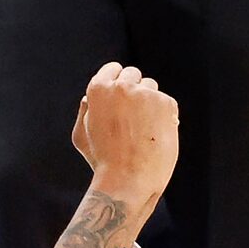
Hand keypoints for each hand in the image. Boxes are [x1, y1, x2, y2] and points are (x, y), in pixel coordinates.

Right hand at [69, 61, 179, 200]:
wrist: (129, 178)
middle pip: (133, 74)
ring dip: (149, 102)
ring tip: (142, 129)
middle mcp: (122, 86)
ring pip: (151, 87)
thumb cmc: (103, 161)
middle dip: (134, 89)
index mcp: (98, 89)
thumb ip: (85, 113)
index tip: (122, 91)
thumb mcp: (82, 136)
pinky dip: (163, 115)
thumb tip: (88, 98)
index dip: (117, 80)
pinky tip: (155, 134)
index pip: (113, 69)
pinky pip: (166, 102)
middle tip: (133, 114)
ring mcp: (146, 93)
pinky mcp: (166, 102)